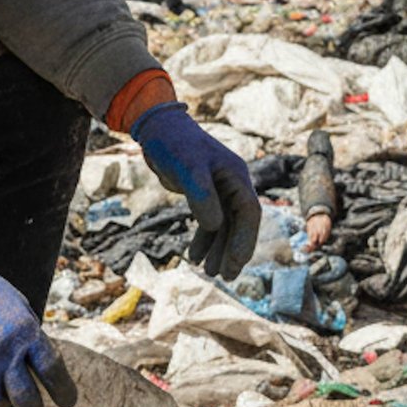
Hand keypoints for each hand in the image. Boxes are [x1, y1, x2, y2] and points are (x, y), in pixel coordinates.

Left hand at [132, 102, 259, 279]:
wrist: (157, 129)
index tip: (234, 263)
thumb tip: (215, 226)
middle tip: (224, 277)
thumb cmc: (174, 144)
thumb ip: (202, 196)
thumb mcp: (187, 168)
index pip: (249, 213)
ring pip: (225, 225)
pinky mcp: (204, 194)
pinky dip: (204, 239)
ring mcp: (219, 189)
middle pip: (240, 223)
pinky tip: (194, 256)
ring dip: (218, 249)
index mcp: (236, 176)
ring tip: (209, 273)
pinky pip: (210, 221)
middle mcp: (232, 184)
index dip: (244, 240)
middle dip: (232, 251)